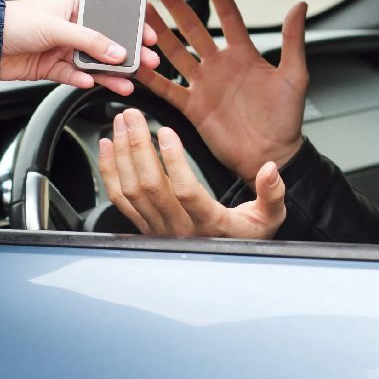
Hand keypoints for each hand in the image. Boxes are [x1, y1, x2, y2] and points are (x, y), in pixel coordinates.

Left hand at [1, 0, 159, 94]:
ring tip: (126, 83)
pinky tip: (90, 83)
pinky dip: (82, 80)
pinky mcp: (50, 67)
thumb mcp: (57, 27)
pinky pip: (73, 75)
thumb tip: (116, 51)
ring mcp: (61, 48)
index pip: (110, 16)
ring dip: (109, 73)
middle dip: (127, 54)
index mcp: (73, 7)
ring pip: (92, 63)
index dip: (131, 27)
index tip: (148, 37)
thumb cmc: (13, 21)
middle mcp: (70, 27)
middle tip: (147, 63)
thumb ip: (89, 41)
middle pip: (105, 43)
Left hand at [99, 108, 285, 238]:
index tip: (166, 132)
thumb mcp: (270, 217)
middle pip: (149, 187)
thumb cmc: (247, 237)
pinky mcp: (145, 225)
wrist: (225, 264)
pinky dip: (109, 171)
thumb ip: (271, 193)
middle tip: (132, 115)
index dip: (173, 162)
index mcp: (210, 224)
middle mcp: (179, 229)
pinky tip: (107, 146)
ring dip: (122, 154)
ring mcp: (157, 229)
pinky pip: (120, 199)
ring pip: (131, 191)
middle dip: (137, 146)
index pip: (186, 192)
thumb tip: (270, 169)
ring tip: (121, 122)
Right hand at [133, 0, 307, 184]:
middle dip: (176, 4)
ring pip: (175, 52)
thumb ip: (293, 40)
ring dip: (158, 32)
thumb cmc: (286, 120)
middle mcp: (220, 65)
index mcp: (244, 55)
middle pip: (193, 28)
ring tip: (141, 12)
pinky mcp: (192, 106)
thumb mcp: (294, 76)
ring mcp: (204, 85)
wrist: (272, 155)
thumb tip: (299, 5)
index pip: (227, 15)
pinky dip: (151, 76)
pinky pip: (167, 88)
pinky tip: (137, 61)